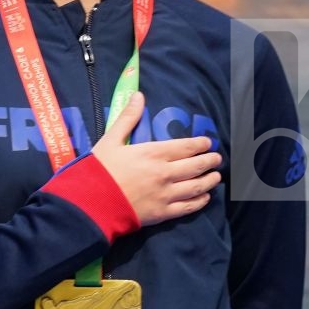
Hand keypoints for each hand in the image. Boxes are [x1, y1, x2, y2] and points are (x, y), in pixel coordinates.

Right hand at [90, 92, 222, 226]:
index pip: (185, 147)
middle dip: (209, 161)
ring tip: (216, 177)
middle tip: (216, 158)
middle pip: (196, 166)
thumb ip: (127, 118)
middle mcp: (165, 173)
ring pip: (196, 186)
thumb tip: (138, 95)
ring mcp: (166, 194)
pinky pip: (188, 207)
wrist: (92, 203)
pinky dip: (200, 201)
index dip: (200, 144)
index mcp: (153, 153)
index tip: (207, 142)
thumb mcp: (111, 140)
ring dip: (209, 180)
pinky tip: (205, 197)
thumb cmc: (99, 170)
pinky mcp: (163, 213)